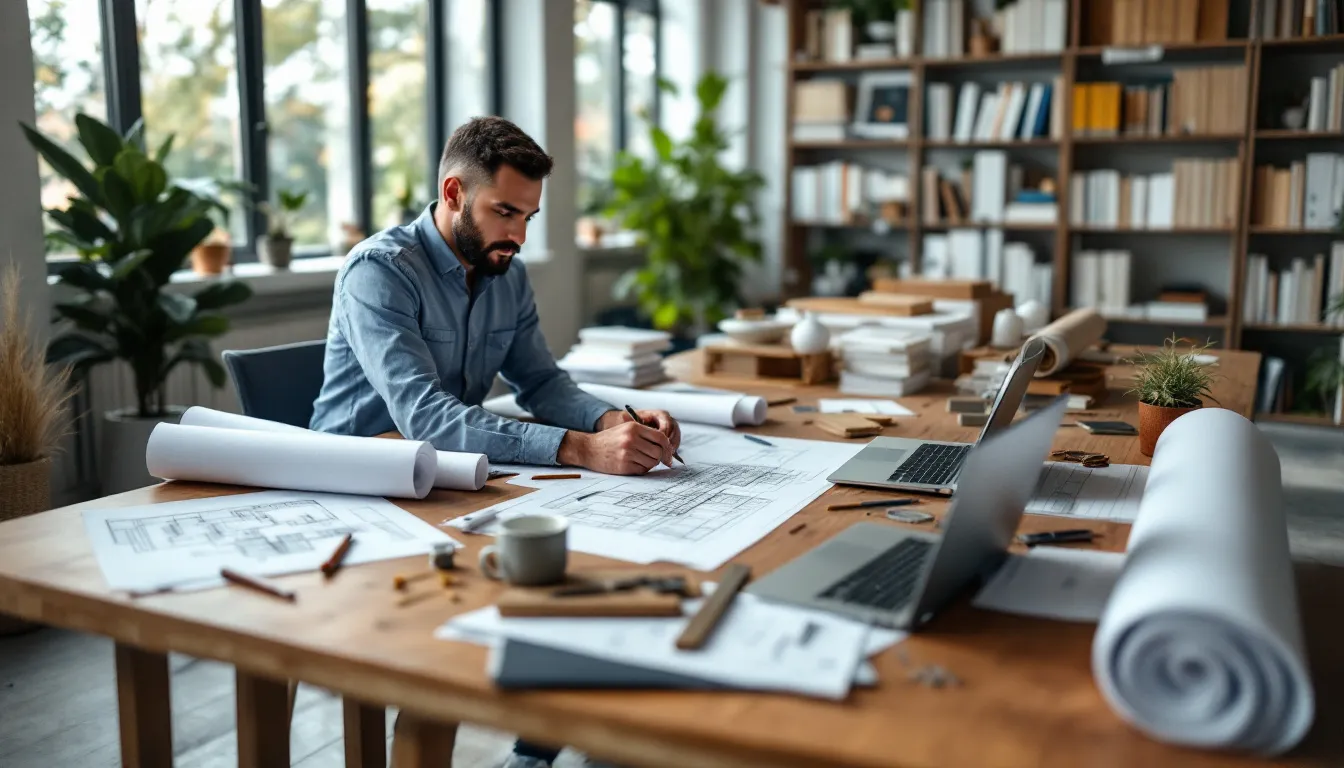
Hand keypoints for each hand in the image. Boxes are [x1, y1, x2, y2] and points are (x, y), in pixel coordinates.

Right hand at [557, 422, 673, 474]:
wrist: (588, 449)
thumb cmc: (609, 439)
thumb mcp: (626, 429)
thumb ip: (645, 434)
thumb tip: (667, 447)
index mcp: (634, 428)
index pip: (661, 437)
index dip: (667, 447)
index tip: (668, 453)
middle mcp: (631, 439)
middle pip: (658, 452)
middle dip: (660, 457)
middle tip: (656, 459)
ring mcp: (627, 453)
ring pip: (652, 462)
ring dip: (650, 464)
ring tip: (641, 460)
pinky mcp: (624, 466)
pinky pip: (642, 470)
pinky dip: (642, 469)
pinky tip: (634, 465)